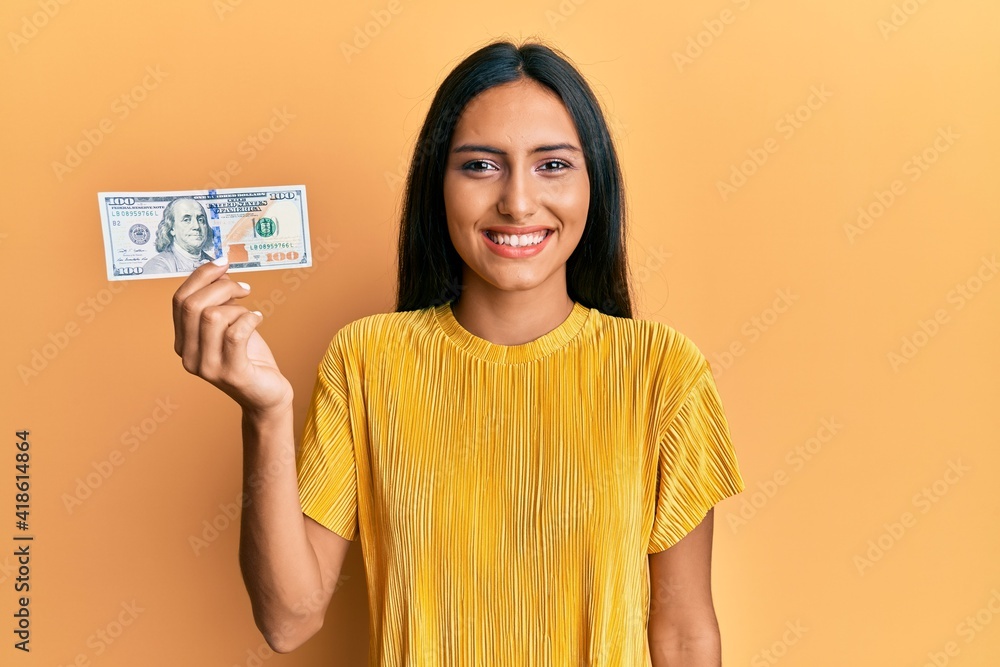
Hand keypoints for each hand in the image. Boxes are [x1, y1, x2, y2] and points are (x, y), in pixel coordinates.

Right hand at [172, 255, 292, 415]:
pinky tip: (258, 318)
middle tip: (244, 288)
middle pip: (192, 305)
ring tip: (249, 313)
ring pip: (212, 316)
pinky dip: (249, 319)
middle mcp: (188, 356)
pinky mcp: (232, 373)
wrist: (266, 394)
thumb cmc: (249, 356)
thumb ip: (219, 301)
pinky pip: (235, 334)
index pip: (180, 299)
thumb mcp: (229, 324)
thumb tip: (220, 269)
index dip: (201, 276)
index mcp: (182, 341)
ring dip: (237, 307)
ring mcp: (208, 367)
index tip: (223, 262)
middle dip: (221, 286)